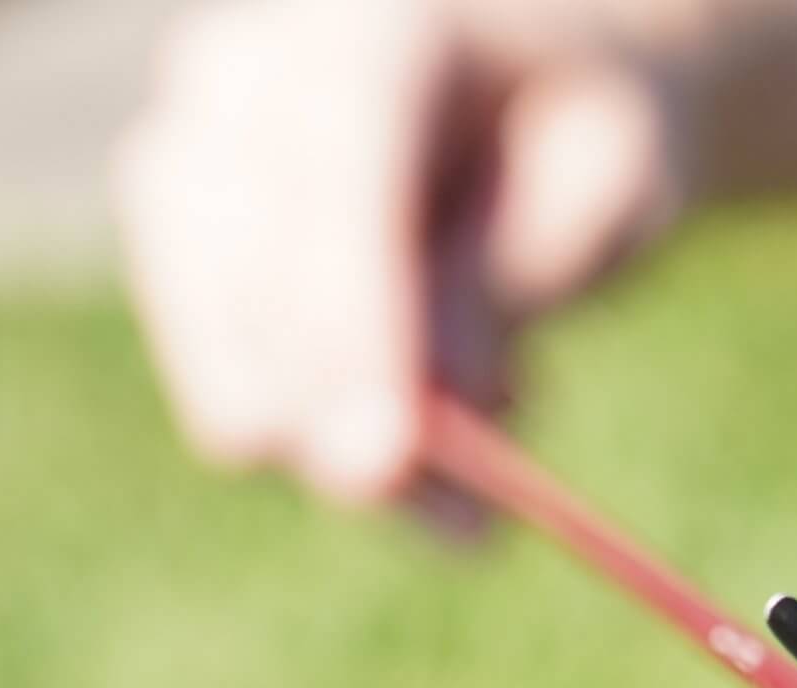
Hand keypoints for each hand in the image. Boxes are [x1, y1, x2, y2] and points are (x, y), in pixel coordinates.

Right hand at [112, 0, 690, 517]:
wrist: (523, 80)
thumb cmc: (581, 127)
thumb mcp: (620, 183)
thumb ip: (527, 272)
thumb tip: (432, 408)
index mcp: (375, 22)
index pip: (332, 170)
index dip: (348, 321)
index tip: (383, 463)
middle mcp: (243, 71)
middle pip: (241, 275)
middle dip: (339, 418)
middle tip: (473, 528)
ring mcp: (184, 156)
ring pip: (221, 354)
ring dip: (357, 448)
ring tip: (495, 438)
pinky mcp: (176, 253)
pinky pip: (235, 393)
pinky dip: (338, 440)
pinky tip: (430, 409)